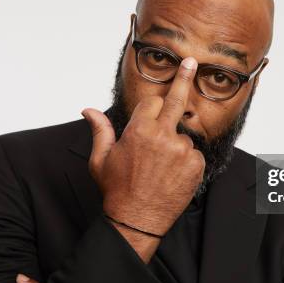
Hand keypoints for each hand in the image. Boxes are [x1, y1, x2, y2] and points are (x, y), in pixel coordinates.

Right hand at [82, 57, 204, 236]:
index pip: (153, 101)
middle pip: (176, 100)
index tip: (153, 109)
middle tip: (193, 63)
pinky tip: (171, 175)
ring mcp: (182, 150)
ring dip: (174, 145)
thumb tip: (88, 109)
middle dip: (184, 78)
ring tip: (160, 168)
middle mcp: (163, 136)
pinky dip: (185, 161)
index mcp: (139, 130)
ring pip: (182, 136)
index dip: (150, 109)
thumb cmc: (117, 189)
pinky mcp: (195, 164)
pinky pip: (193, 154)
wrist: (137, 219)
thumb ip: (100, 130)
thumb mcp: (101, 159)